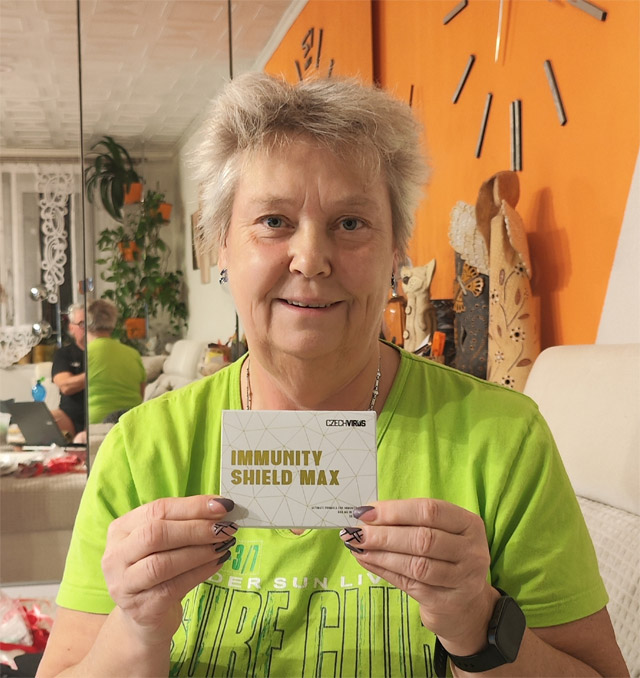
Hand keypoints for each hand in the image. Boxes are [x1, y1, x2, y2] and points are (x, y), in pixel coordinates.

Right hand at [102, 495, 236, 647]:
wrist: (145, 617)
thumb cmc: (159, 569)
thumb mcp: (165, 541)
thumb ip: (185, 522)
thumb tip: (221, 508)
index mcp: (121, 529)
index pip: (157, 510)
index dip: (192, 506)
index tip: (222, 506)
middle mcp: (116, 555)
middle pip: (155, 535)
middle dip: (195, 529)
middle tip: (224, 528)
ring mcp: (124, 585)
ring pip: (162, 564)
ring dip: (199, 552)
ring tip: (223, 546)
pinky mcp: (141, 609)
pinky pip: (173, 587)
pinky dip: (199, 573)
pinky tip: (217, 563)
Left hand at [340, 498, 498, 655]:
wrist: (466, 606)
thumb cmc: (445, 558)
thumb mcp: (439, 533)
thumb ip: (409, 522)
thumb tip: (368, 514)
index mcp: (468, 524)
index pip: (430, 511)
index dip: (395, 510)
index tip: (366, 512)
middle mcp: (471, 551)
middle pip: (423, 539)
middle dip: (385, 535)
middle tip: (357, 533)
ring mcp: (462, 579)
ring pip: (416, 564)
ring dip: (381, 554)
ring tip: (358, 547)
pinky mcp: (446, 602)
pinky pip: (410, 584)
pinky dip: (384, 571)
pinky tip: (368, 562)